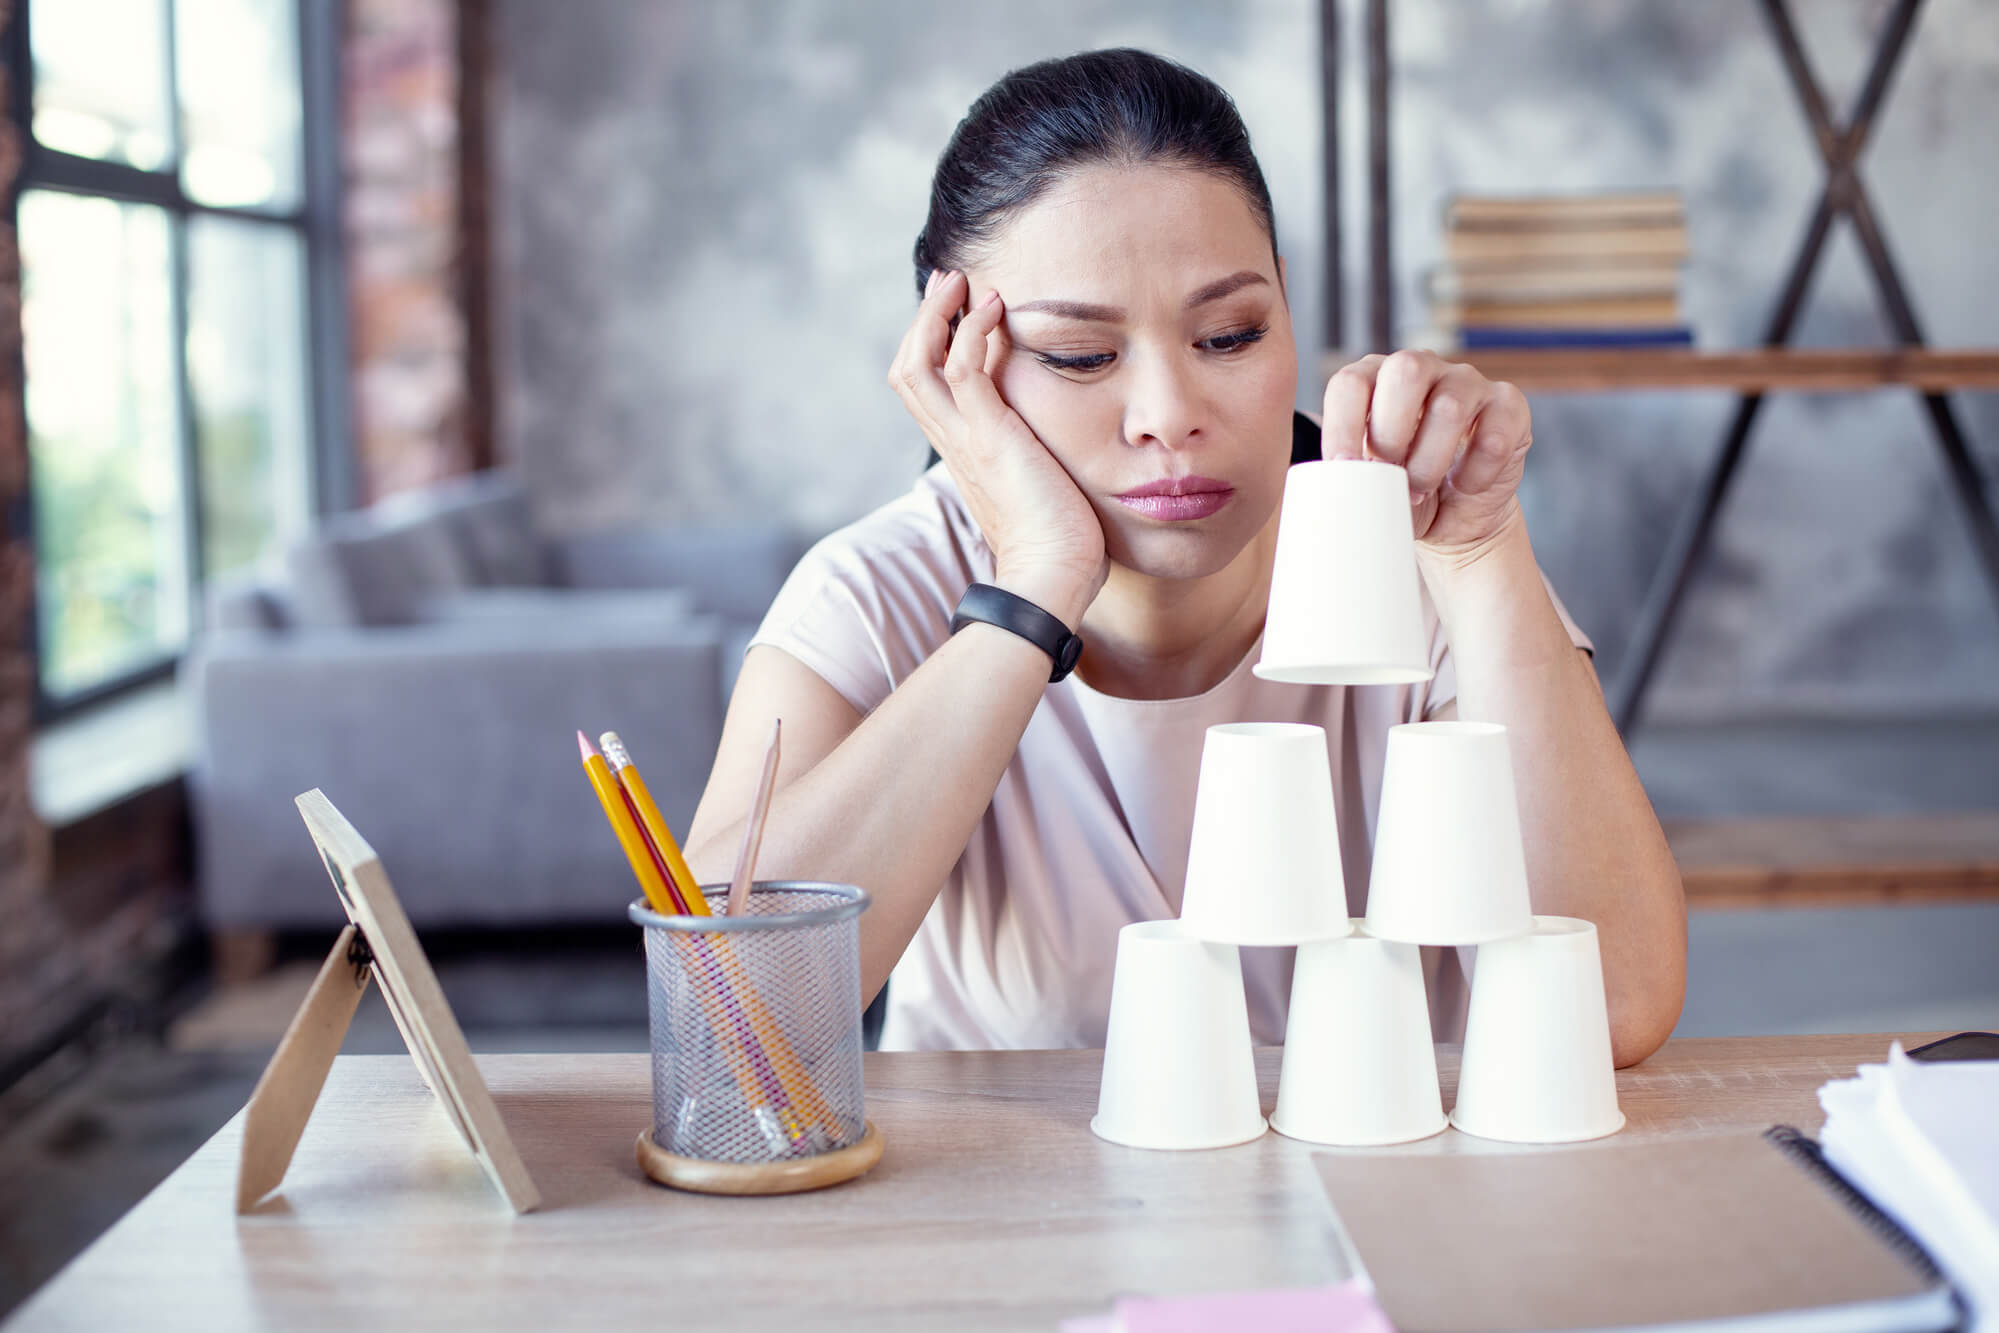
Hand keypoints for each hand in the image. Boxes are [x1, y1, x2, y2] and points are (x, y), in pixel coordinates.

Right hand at [888, 270, 1107, 623]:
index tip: (956, 309)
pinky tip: (994, 307)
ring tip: (964, 282)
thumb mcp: (1043, 484)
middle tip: (949, 281)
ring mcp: (966, 439)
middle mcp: (954, 442)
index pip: (927, 388)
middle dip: (925, 319)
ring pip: (918, 363)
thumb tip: (1061, 441)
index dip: (932, 345)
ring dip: (937, 315)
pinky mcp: (988, 436)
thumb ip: (1038, 455)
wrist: (1054, 576)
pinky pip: (960, 368)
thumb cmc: (1061, 543)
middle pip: (907, 369)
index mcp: (964, 453)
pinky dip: (970, 330)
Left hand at [1320, 349, 1531, 556]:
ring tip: (1421, 490)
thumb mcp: (1366, 483)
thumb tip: (1330, 482)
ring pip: (1450, 405)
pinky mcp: (1508, 406)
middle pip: (1405, 371)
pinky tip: (1464, 486)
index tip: (1343, 469)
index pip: (1351, 381)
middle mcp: (1422, 369)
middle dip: (1391, 434)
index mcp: (1375, 379)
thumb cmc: (1400, 493)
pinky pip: (1494, 433)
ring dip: (1429, 461)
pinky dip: (1475, 471)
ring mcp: (1468, 382)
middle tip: (1390, 476)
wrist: (1453, 519)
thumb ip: (1347, 473)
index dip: (1343, 426)